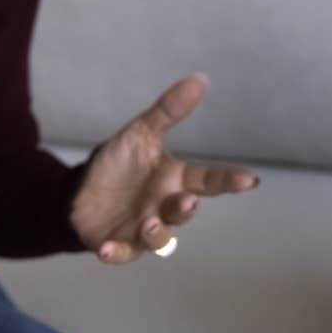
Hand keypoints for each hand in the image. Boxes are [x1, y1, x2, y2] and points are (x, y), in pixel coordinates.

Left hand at [69, 74, 260, 263]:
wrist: (81, 192)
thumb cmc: (119, 164)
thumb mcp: (141, 133)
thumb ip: (169, 110)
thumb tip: (200, 78)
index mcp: (174, 180)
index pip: (207, 180)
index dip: (229, 180)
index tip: (250, 180)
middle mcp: (163, 207)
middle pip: (183, 212)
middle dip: (186, 210)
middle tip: (188, 202)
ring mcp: (142, 229)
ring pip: (158, 238)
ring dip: (155, 233)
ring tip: (147, 222)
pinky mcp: (117, 244)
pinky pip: (121, 253)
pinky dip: (115, 253)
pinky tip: (105, 248)